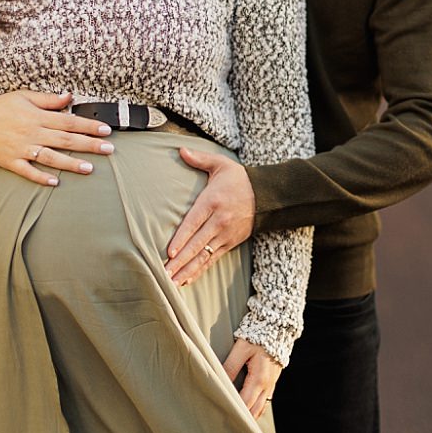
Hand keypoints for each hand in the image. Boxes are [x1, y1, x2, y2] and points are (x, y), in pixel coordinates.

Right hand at [0, 90, 113, 184]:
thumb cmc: (0, 107)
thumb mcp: (24, 96)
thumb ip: (48, 99)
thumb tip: (69, 96)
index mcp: (38, 117)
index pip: (69, 122)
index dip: (89, 126)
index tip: (106, 130)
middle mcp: (33, 134)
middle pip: (66, 140)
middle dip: (89, 145)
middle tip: (109, 150)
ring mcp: (23, 149)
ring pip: (51, 158)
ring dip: (70, 163)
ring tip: (89, 169)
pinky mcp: (11, 162)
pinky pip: (28, 172)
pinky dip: (41, 178)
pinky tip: (55, 183)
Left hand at [165, 149, 255, 283]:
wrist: (267, 196)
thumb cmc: (239, 179)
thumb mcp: (221, 164)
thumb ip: (199, 159)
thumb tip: (180, 150)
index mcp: (213, 201)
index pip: (194, 222)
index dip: (182, 238)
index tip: (170, 251)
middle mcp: (219, 221)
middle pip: (197, 244)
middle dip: (180, 260)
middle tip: (164, 272)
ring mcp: (225, 235)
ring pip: (204, 256)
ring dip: (187, 270)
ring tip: (171, 282)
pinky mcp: (230, 243)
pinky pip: (212, 260)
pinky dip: (199, 271)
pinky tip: (186, 280)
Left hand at [223, 338, 281, 419]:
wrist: (278, 326)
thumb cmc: (258, 335)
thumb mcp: (241, 348)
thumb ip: (230, 366)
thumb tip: (220, 381)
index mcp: (258, 379)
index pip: (245, 404)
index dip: (234, 412)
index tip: (222, 418)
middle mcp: (267, 385)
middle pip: (254, 411)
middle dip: (242, 419)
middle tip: (227, 425)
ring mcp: (271, 384)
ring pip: (261, 408)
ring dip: (250, 415)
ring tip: (236, 421)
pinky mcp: (272, 380)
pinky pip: (265, 400)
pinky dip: (256, 407)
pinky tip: (247, 408)